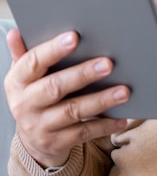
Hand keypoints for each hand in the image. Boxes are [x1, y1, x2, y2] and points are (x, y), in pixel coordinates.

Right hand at [4, 29, 129, 168]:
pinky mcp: (56, 143)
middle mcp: (25, 105)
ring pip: (73, 111)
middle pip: (55, 87)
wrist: (32, 142)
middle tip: (108, 63)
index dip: (53, 50)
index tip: (75, 37)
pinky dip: (104, 126)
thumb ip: (23, 55)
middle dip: (83, 74)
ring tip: (124, 91)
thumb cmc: (34, 98)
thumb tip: (15, 32)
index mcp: (17, 82)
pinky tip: (121, 118)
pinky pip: (83, 133)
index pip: (33, 62)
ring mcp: (40, 126)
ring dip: (100, 101)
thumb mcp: (24, 77)